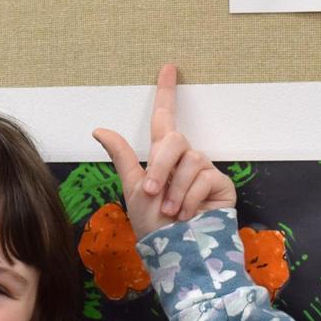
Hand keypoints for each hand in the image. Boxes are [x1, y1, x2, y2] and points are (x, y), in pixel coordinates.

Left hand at [92, 64, 237, 239]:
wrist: (177, 253)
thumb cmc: (154, 226)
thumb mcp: (133, 189)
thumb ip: (122, 156)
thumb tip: (98, 128)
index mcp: (162, 157)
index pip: (164, 117)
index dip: (165, 92)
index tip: (166, 68)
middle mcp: (184, 159)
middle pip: (173, 140)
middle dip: (160, 167)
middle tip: (154, 193)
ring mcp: (204, 170)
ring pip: (189, 160)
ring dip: (174, 189)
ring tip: (171, 211)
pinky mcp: (221, 184)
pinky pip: (204, 177)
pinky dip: (190, 198)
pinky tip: (187, 215)